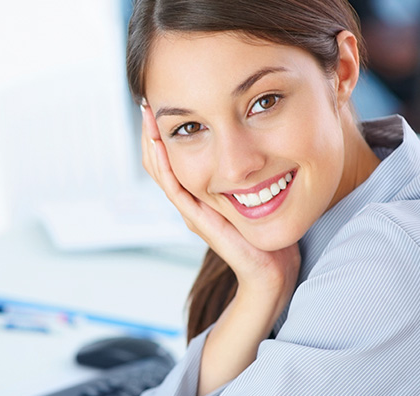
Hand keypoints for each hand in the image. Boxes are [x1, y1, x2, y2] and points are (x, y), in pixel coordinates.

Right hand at [139, 102, 298, 315]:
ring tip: (147, 114)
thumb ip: (255, 173)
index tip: (163, 100)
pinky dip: (163, 164)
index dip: (165, 130)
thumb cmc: (270, 236)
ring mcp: (191, 210)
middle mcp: (191, 201)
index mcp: (201, 194)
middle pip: (159, 160)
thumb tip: (265, 142)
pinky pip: (174, 188)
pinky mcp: (197, 220)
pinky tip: (157, 144)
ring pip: (160, 171)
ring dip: (150, 142)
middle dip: (151, 130)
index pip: (173, 156)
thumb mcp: (259, 195)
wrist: (272, 272)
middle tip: (147, 100)